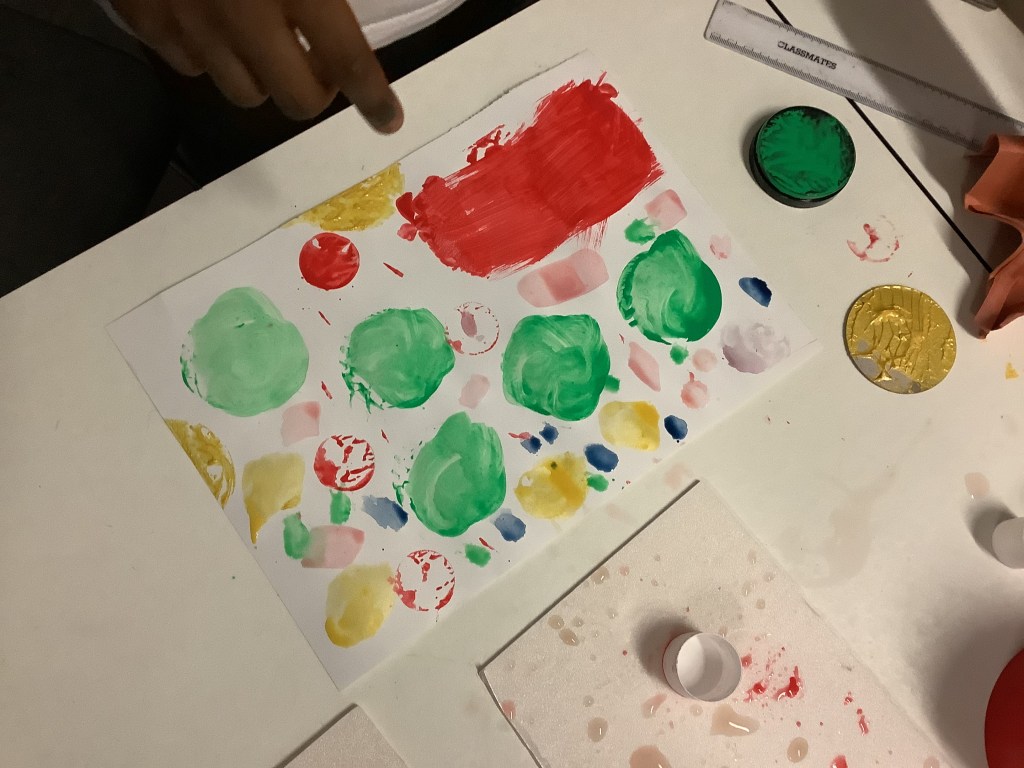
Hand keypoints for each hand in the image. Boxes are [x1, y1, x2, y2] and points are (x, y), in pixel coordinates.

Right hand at [111, 0, 402, 130]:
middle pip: (296, 99)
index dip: (372, 96)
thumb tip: (337, 5)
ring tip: (264, 44)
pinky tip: (211, 26)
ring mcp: (190, 23)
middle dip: (316, 90)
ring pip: (243, 93)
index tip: (387, 118)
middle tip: (320, 66)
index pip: (347, 59)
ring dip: (264, 78)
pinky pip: (190, 68)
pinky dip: (208, 58)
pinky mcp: (145, 20)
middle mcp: (244, 17)